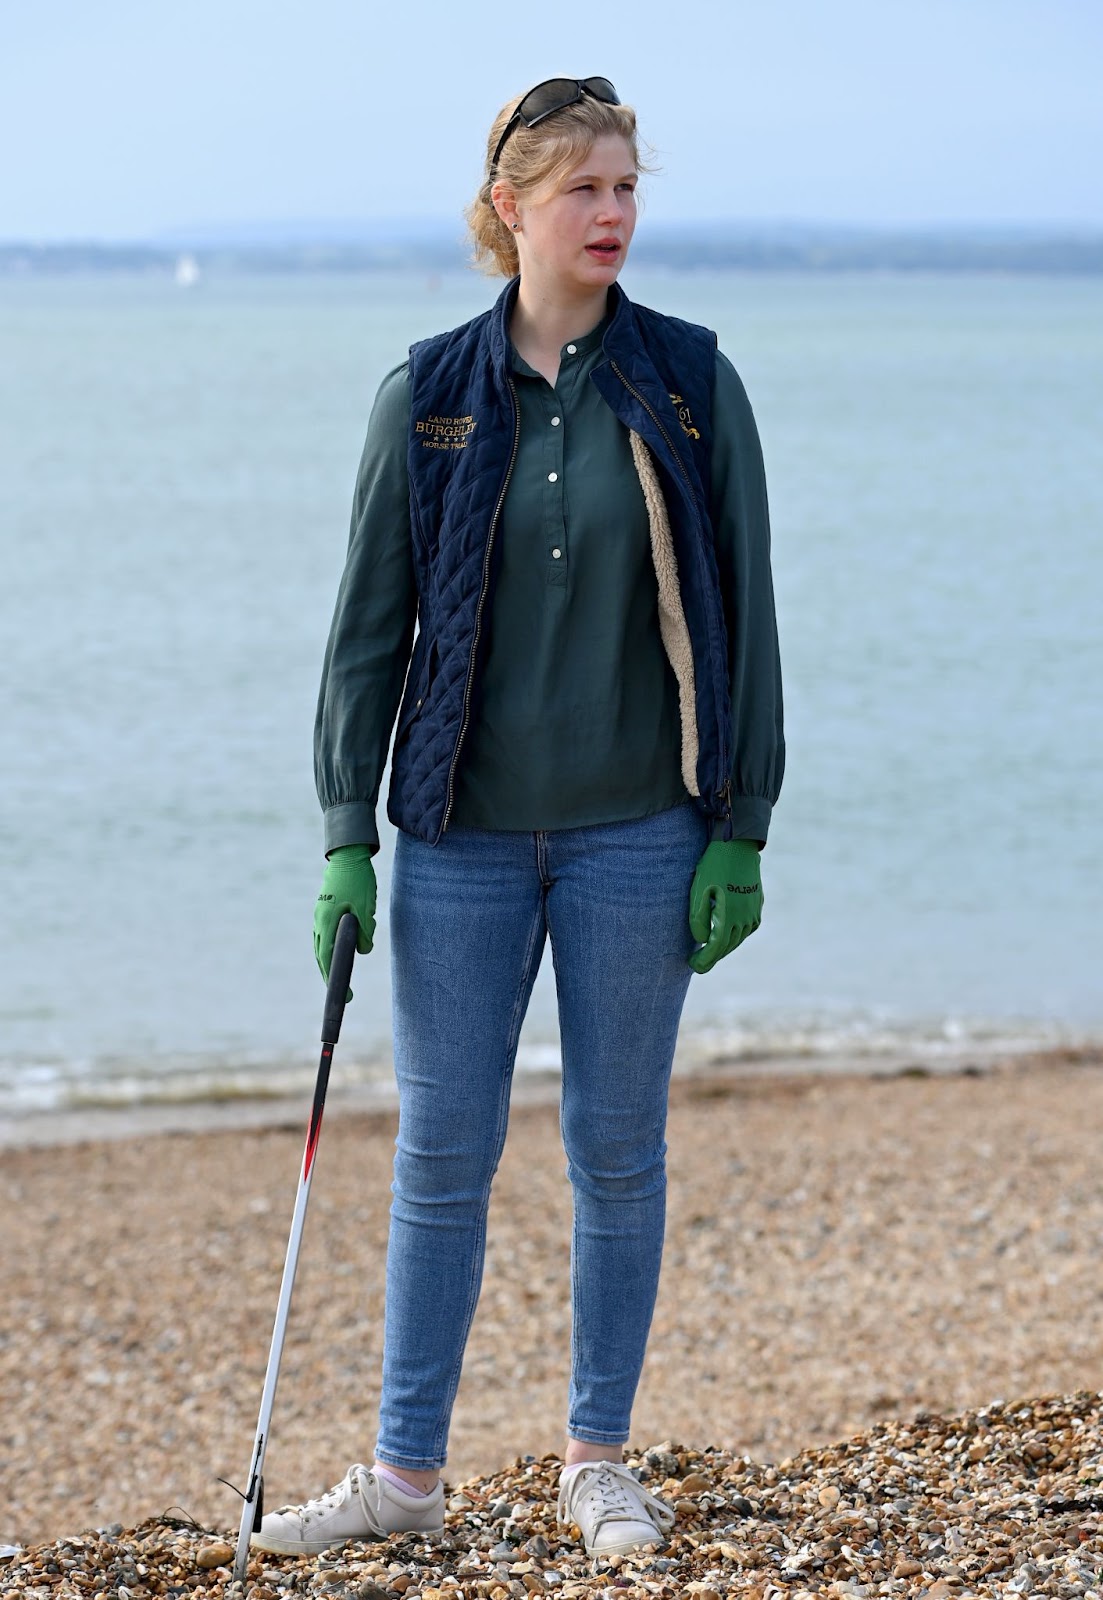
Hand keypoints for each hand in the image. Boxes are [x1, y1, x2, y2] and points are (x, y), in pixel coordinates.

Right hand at [314, 845, 376, 985]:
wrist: (348, 853)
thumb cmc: (358, 879)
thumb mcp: (366, 907)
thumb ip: (365, 931)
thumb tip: (364, 951)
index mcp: (326, 920)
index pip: (326, 957)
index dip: (333, 978)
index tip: (342, 994)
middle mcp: (319, 919)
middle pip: (321, 954)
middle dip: (330, 974)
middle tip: (342, 992)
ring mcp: (319, 913)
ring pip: (323, 943)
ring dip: (333, 958)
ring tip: (341, 974)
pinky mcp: (324, 907)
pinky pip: (327, 931)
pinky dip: (334, 943)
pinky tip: (343, 947)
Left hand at [688, 840, 762, 974]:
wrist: (738, 845)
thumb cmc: (714, 866)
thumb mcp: (699, 890)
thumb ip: (698, 918)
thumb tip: (702, 940)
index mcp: (729, 916)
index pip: (715, 948)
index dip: (704, 960)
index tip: (693, 965)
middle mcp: (745, 918)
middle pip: (727, 947)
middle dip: (711, 957)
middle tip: (697, 962)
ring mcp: (754, 912)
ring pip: (738, 939)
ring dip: (723, 947)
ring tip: (709, 951)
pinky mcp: (757, 905)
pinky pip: (746, 928)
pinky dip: (735, 935)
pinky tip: (727, 934)